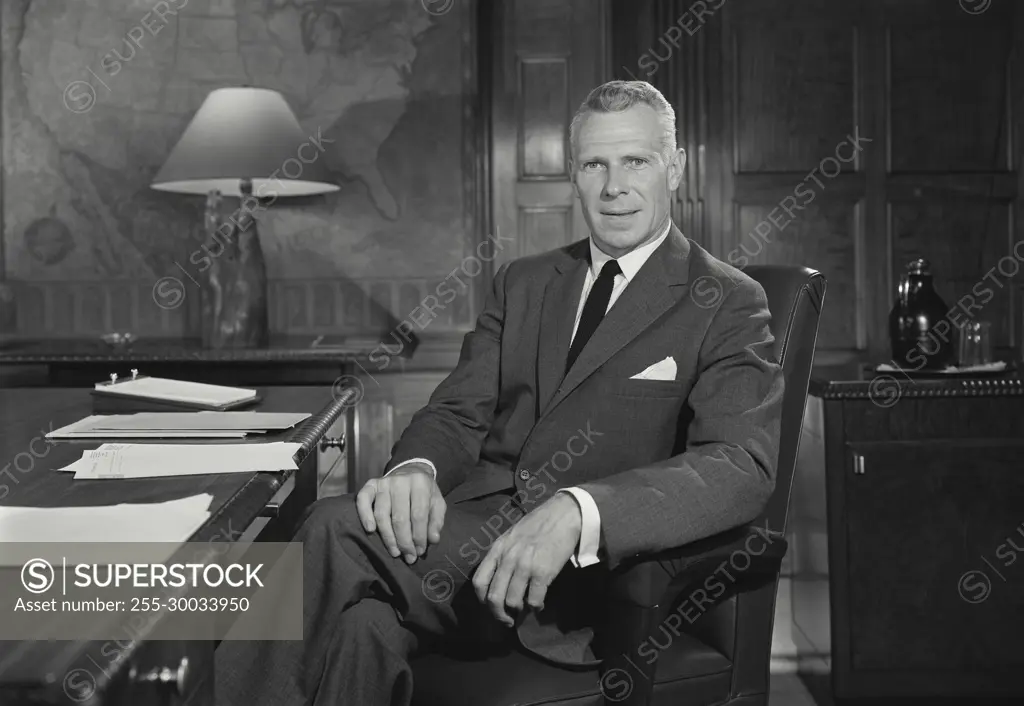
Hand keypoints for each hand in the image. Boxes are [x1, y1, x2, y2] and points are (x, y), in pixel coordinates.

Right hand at [356, 463, 445, 563]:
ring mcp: (384, 482)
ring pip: (382, 514)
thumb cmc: (424, 493)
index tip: (419, 552)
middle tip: (408, 556)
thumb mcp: (437, 503)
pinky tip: (371, 530)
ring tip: (395, 552)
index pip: (418, 514)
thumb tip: (433, 539)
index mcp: (420, 483)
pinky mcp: (371, 485)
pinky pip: (363, 499)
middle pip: (399, 517)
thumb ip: (436, 521)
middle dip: (404, 541)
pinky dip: (365, 515)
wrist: (411, 472)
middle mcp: (400, 481)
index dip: (419, 536)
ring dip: (388, 537)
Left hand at [472, 493, 581, 625]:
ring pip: (512, 602)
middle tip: (507, 620)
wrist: (563, 514)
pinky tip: (539, 604)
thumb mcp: (512, 536)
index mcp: (498, 549)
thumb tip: (499, 581)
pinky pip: (534, 600)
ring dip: (518, 611)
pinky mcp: (543, 572)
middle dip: (499, 615)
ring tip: (525, 609)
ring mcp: (525, 566)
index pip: (479, 581)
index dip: (482, 599)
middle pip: (493, 598)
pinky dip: (536, 607)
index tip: (490, 606)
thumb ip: (503, 555)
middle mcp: (508, 558)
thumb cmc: (538, 524)